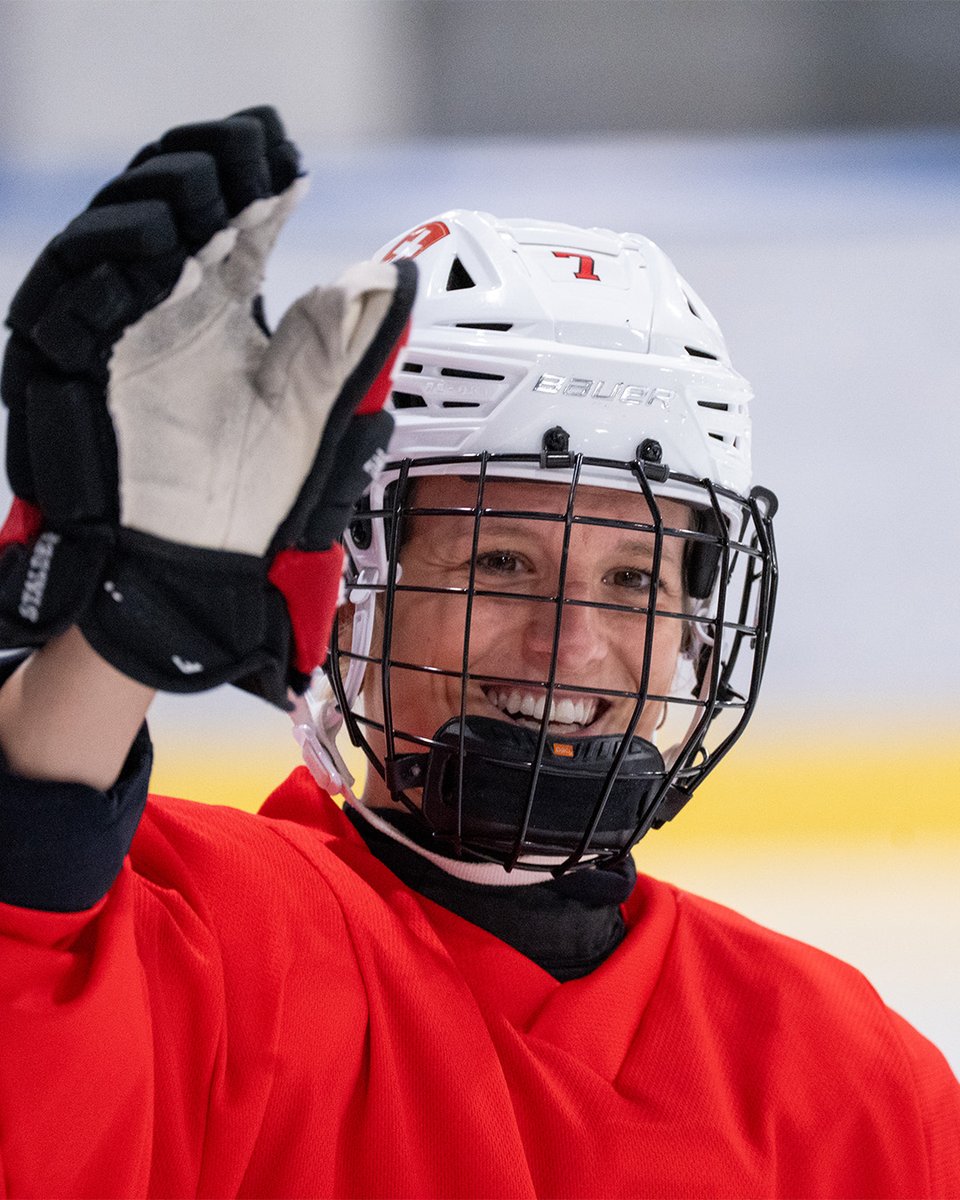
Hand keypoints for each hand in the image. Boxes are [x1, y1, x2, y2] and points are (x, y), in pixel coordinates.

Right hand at [0, 107, 414, 705]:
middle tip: (250, 153)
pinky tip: (157, 246)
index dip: (258, 179)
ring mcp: (121, 330)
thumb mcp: (315, 406)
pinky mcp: (79, 364)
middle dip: (208, 170)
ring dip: (159, 203)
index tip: (293, 157)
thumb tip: (391, 276)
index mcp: (221, 310)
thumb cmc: (254, 491)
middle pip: (171, 206)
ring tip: (208, 186)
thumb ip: (346, 340)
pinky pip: (74, 298)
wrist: (200, 559)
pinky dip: (108, 266)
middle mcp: (168, 307)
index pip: (234, 218)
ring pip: (116, 236)